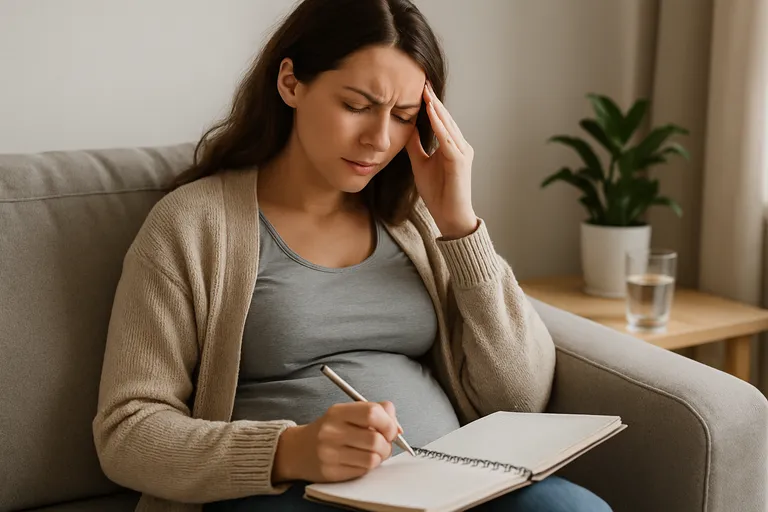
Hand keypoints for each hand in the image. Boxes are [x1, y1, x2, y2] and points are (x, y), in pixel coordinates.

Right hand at [272, 401, 401, 483]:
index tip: (391, 429)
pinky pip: (362, 471)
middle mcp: (332, 431)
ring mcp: (330, 453)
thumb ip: (374, 412)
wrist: (297, 450)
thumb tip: (398, 427)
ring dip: (379, 458)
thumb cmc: (328, 430)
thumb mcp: (346, 413)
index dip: (389, 423)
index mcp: (338, 412)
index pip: (372, 413)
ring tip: (372, 454)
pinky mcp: (331, 472)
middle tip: (383, 444)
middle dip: (387, 444)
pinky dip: (367, 467)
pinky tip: (360, 461)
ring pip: (372, 458)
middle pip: (375, 439)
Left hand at [406, 81, 477, 239]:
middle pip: (446, 118)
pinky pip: (448, 140)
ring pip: (448, 126)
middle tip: (423, 82)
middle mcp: (460, 145)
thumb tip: (407, 128)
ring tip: (426, 93)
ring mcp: (462, 153)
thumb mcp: (421, 164)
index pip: (441, 120)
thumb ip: (415, 146)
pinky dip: (440, 126)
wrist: (449, 216)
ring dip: (437, 109)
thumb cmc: (437, 193)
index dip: (430, 105)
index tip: (419, 88)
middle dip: (434, 101)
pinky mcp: (460, 162)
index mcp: (452, 146)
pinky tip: (431, 115)